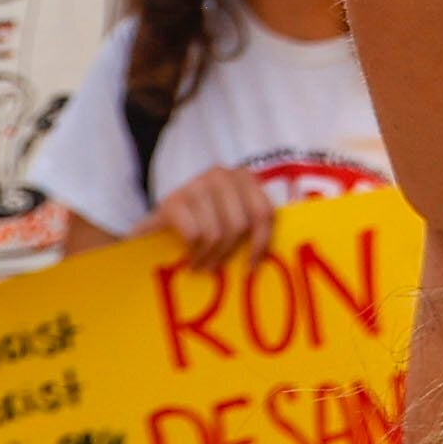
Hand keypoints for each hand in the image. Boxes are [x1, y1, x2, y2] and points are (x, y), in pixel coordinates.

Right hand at [151, 166, 274, 268]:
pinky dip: (192, 253)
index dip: (261, 243)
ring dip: (208, 257)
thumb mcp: (230, 220)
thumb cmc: (200, 227)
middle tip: (215, 268)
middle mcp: (221, 175)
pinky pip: (194, 235)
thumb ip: (255, 223)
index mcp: (243, 177)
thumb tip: (290, 247)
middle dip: (228, 253)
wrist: (152, 230)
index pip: (264, 212)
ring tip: (200, 265)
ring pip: (216, 233)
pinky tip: (187, 259)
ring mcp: (195, 185)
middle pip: (239, 225)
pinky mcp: (172, 201)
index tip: (250, 268)